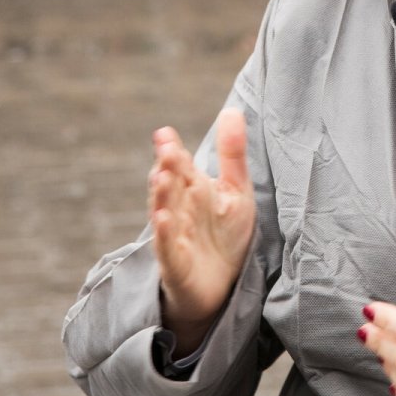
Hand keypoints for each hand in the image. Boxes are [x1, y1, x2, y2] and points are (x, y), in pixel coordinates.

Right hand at [148, 108, 254, 354]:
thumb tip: (232, 110)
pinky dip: (164, 233)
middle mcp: (180, 209)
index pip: (180, 165)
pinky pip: (167, 247)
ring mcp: (175, 236)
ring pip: (164, 212)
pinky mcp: (177, 264)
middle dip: (168, 167)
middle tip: (166, 148)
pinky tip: (161, 219)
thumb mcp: (235, 190)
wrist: (221, 286)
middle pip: (171, 185)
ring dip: (161, 195)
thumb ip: (231, 153)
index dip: (172, 150)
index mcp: (192, 190)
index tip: (165, 133)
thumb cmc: (225, 235)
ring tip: (161, 176)